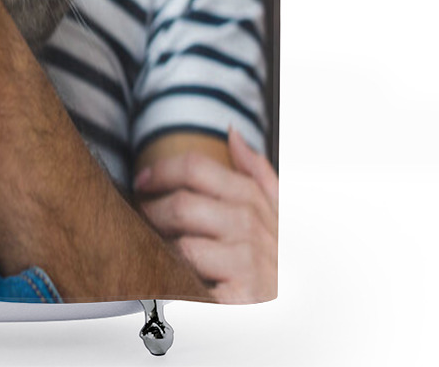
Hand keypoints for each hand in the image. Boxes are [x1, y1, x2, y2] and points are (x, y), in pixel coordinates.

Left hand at [134, 127, 277, 302]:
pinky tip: (171, 281)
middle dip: (152, 212)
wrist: (299, 308)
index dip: (161, 170)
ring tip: (158, 251)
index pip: (195, 168)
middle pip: (181, 205)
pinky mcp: (240, 300)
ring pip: (182, 246)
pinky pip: (189, 283)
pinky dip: (173, 281)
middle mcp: (251, 227)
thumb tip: (232, 133)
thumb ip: (256, 172)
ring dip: (161, 248)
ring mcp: (246, 264)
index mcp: (252, 199)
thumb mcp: (276, 212)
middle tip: (144, 221)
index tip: (142, 181)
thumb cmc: (276, 258)